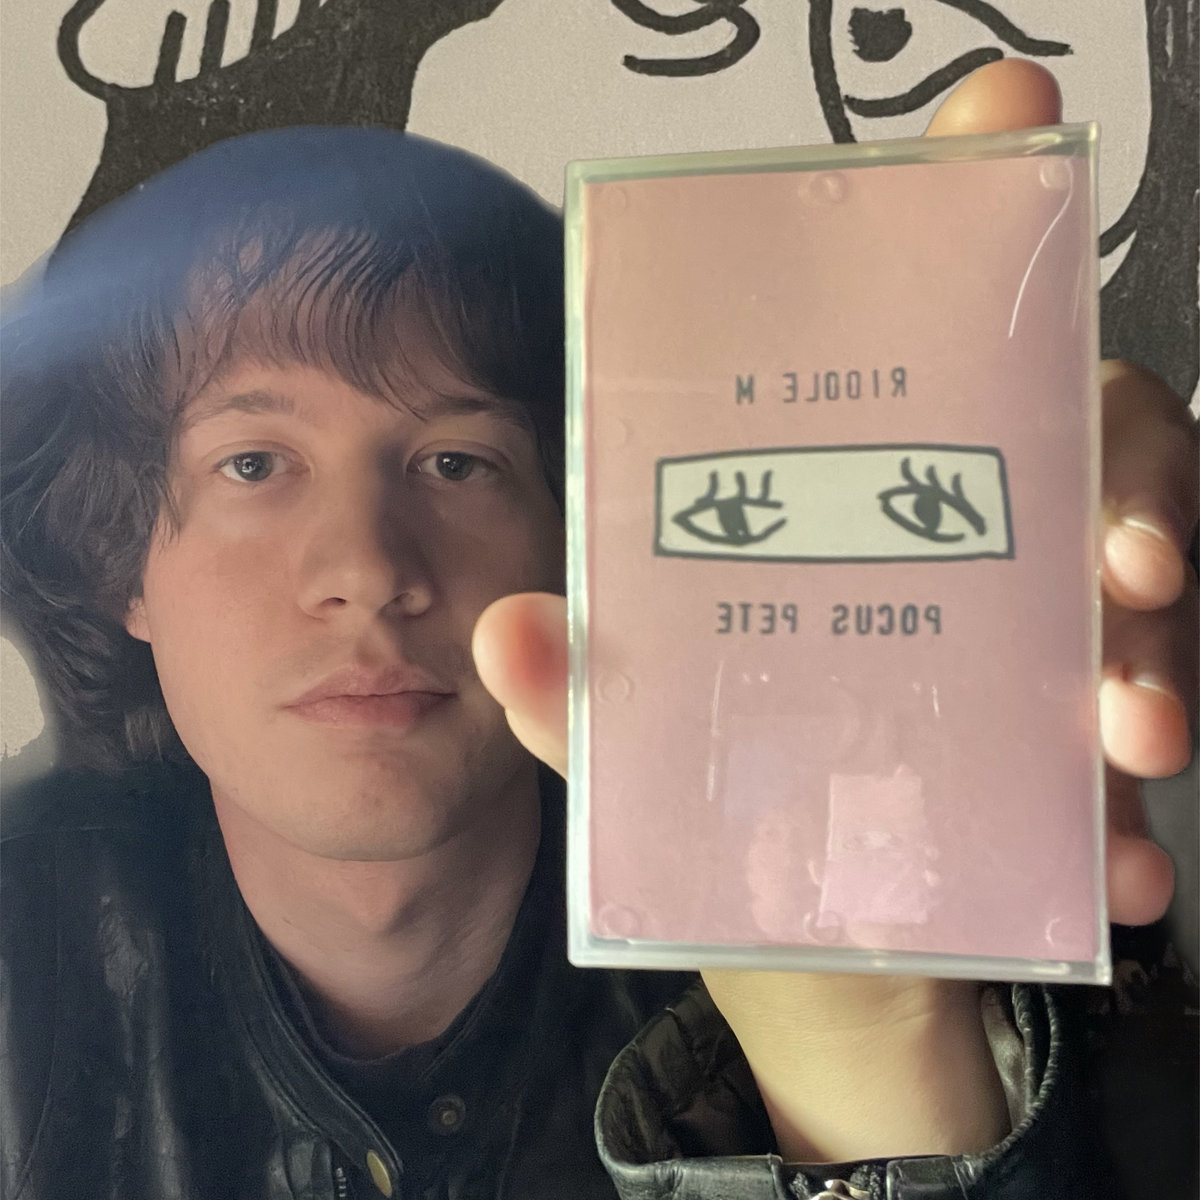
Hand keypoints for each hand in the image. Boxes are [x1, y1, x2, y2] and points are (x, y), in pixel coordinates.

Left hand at [473, 58, 1197, 1161]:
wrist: (823, 967)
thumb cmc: (730, 820)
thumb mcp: (640, 753)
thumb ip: (581, 699)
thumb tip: (507, 631)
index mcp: (852, 500)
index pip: (922, 330)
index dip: (974, 212)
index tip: (1011, 111)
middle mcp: (963, 541)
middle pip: (1084, 431)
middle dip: (1124, 479)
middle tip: (1116, 573)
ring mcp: (1037, 641)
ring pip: (1146, 578)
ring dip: (1156, 649)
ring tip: (1129, 738)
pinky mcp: (1083, 745)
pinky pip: (1146, 739)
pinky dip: (1133, 810)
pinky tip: (1111, 869)